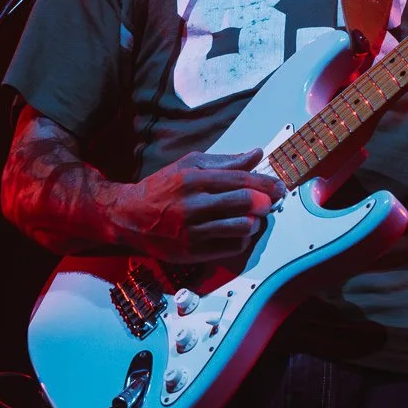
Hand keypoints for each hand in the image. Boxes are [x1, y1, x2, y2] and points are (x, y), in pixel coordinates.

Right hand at [109, 148, 286, 263]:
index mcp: (194, 179)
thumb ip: (225, 161)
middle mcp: (193, 205)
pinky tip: (238, 231)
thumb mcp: (190, 165)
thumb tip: (256, 155)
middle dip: (264, 202)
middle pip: (244, 203)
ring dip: (254, 222)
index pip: (240, 180)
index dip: (265, 184)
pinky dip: (242, 239)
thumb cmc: (162, 187)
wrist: (129, 216)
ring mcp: (192, 231)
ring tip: (252, 217)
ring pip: (241, 228)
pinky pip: (231, 248)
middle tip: (269, 202)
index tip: (279, 187)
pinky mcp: (192, 253)